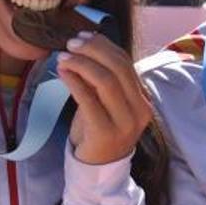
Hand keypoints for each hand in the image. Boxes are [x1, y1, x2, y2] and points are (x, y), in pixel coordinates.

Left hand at [60, 32, 153, 165]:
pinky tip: (63, 72)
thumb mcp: (106, 103)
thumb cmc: (100, 130)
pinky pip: (89, 100)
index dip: (104, 45)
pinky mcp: (105, 133)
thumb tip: (85, 46)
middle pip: (118, 68)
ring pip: (106, 81)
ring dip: (82, 64)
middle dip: (93, 50)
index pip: (126, 63)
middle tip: (71, 43)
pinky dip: (74, 81)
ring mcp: (124, 123)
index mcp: (143, 99)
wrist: (97, 169)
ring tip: (64, 57)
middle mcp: (139, 110)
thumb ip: (102, 80)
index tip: (84, 35)